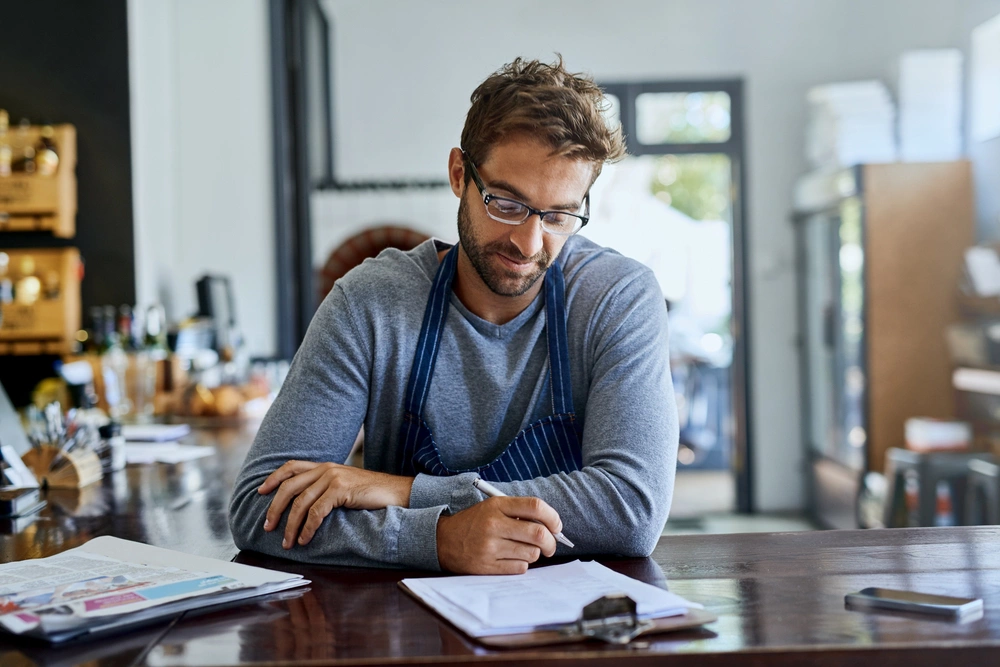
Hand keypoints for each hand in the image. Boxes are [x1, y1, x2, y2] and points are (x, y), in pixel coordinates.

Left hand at [258, 461, 413, 548]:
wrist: (396, 491)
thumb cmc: (371, 493)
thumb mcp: (343, 486)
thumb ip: (325, 488)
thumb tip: (305, 506)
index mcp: (324, 466)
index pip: (291, 466)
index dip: (273, 478)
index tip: (261, 492)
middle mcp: (326, 468)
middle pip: (290, 486)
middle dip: (275, 508)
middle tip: (267, 526)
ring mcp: (333, 477)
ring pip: (301, 502)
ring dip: (290, 525)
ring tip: (287, 542)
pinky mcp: (341, 489)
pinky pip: (316, 511)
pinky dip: (308, 528)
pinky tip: (305, 539)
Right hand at [436, 496, 561, 574]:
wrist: (443, 540)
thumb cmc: (475, 523)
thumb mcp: (493, 507)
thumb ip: (520, 512)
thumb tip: (552, 527)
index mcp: (497, 505)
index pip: (535, 506)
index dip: (552, 517)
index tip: (557, 526)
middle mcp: (494, 524)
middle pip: (538, 533)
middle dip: (551, 542)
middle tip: (550, 545)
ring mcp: (490, 546)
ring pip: (532, 553)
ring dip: (534, 553)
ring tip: (523, 549)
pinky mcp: (487, 566)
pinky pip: (520, 567)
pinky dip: (522, 564)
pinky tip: (511, 558)